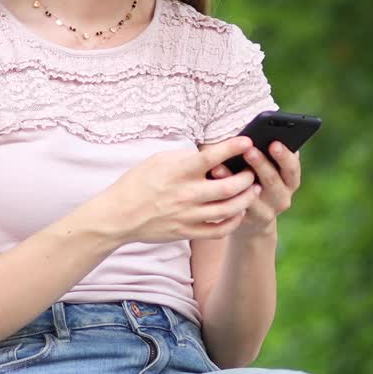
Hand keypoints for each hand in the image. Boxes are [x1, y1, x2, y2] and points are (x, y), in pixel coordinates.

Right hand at [96, 137, 261, 243]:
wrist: (118, 215)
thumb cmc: (138, 182)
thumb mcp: (158, 160)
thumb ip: (186, 156)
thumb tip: (211, 154)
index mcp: (178, 172)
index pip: (211, 157)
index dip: (232, 147)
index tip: (247, 141)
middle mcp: (185, 194)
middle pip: (228, 187)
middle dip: (247, 178)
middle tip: (253, 171)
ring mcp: (187, 216)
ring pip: (229, 210)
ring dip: (246, 199)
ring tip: (253, 190)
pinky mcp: (186, 232)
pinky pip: (218, 230)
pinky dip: (233, 221)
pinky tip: (238, 212)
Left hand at [205, 141, 300, 237]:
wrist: (253, 217)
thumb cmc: (260, 179)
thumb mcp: (271, 168)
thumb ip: (268, 153)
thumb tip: (253, 136)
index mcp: (290, 181)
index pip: (292, 168)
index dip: (285, 156)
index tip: (274, 143)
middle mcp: (282, 198)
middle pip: (273, 181)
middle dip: (261, 164)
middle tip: (249, 150)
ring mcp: (266, 212)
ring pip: (253, 195)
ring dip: (238, 178)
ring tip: (223, 163)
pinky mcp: (247, 220)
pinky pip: (236, 205)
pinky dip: (224, 190)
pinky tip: (215, 174)